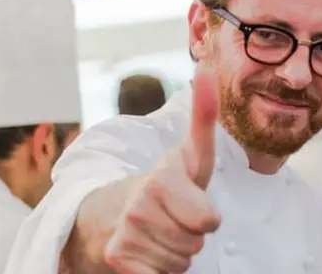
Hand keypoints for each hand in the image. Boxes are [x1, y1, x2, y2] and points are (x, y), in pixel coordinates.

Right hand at [104, 67, 221, 272]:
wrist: (112, 210)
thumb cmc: (165, 183)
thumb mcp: (189, 154)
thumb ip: (203, 117)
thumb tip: (207, 68)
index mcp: (161, 179)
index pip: (208, 222)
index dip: (206, 218)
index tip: (191, 205)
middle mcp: (140, 204)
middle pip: (196, 244)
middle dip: (190, 235)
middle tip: (172, 217)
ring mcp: (125, 233)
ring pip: (181, 263)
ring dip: (175, 252)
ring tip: (159, 231)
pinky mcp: (116, 258)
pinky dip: (159, 270)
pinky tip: (147, 250)